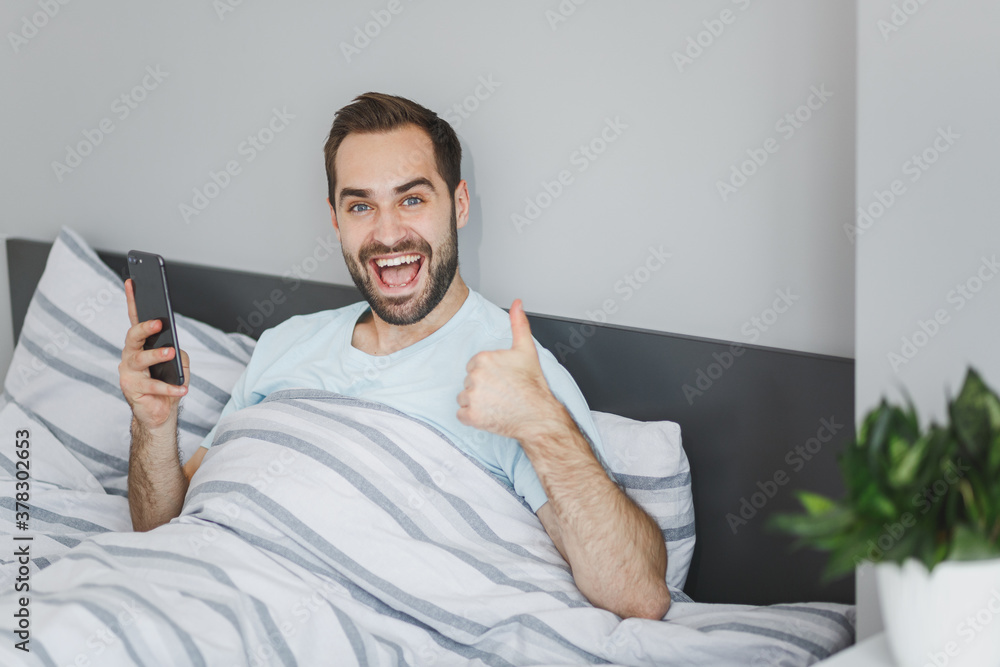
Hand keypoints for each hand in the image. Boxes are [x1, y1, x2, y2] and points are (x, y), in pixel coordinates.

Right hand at [118, 279, 188, 430]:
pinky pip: (153, 386)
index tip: (132, 281)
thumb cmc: (168, 382)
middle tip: (157, 322)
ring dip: (157, 355)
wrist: (159, 412)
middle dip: (144, 327)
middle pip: (133, 336)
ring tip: (170, 353)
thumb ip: (177, 351)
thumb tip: (173, 347)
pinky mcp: (132, 389)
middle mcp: (130, 354)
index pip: (136, 318)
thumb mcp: (177, 363)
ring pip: (140, 359)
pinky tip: (182, 389)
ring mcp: (128, 372)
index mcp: (141, 344)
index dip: (132, 299)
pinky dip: (170, 388)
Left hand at [457, 299, 559, 440]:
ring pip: (464, 398)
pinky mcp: (471, 416)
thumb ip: (518, 324)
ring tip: (496, 404)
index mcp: (483, 358)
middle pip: (468, 381)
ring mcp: (472, 397)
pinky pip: (461, 415)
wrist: (538, 415)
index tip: (502, 379)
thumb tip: (517, 303)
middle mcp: (474, 376)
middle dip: (482, 388)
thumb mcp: (527, 350)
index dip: (488, 373)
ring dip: (476, 403)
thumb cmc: (532, 385)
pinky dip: (472, 418)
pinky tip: (488, 415)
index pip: (474, 366)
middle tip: (502, 392)